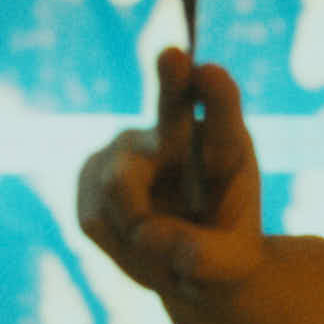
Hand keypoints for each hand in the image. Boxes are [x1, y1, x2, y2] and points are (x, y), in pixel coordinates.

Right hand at [77, 47, 263, 294]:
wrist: (187, 263)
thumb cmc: (223, 252)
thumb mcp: (232, 268)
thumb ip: (211, 261)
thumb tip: (171, 251)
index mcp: (225, 147)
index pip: (222, 112)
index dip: (216, 94)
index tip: (210, 73)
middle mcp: (176, 135)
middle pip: (172, 101)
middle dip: (171, 80)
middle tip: (172, 55)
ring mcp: (130, 148)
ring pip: (121, 188)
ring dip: (139, 230)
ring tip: (163, 246)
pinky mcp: (92, 173)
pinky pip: (98, 216)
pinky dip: (117, 242)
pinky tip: (135, 238)